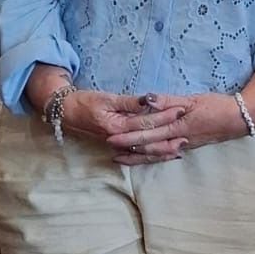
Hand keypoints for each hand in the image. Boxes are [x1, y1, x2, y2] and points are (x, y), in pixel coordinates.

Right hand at [63, 89, 188, 160]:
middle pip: (147, 140)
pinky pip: (135, 152)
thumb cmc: (86, 102)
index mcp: (116, 126)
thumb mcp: (107, 98)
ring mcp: (117, 144)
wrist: (67, 112)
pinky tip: (162, 154)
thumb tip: (149, 100)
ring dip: (161, 151)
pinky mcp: (117, 144)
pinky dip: (149, 154)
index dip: (164, 115)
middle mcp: (118, 139)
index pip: (145, 121)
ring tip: (179, 150)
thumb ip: (129, 102)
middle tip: (188, 135)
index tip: (182, 109)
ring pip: (142, 151)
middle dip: (167, 138)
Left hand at [105, 92, 248, 165]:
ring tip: (118, 156)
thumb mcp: (192, 99)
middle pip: (147, 145)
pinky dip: (150, 157)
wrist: (236, 119)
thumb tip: (147, 100)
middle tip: (108, 146)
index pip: (147, 131)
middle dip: (126, 146)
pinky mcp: (185, 147)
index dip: (128, 134)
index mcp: (176, 126)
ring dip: (135, 156)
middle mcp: (176, 140)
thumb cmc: (215, 106)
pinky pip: (163, 155)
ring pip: (153, 154)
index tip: (111, 134)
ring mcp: (180, 146)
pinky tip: (142, 158)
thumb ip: (169, 101)